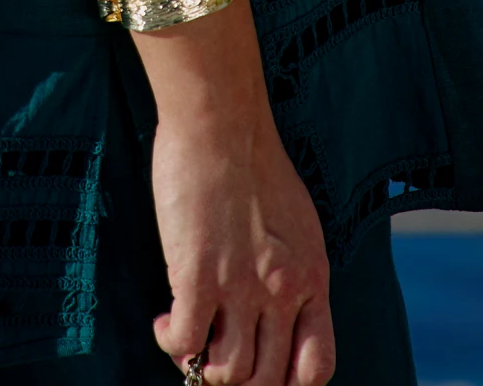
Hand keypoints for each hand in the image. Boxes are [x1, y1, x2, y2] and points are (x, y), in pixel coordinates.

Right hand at [141, 3, 334, 385]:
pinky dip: (172, 342)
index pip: (317, 367)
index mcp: (312, 277)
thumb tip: (273, 304)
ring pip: (226, 372)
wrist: (221, 122)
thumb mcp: (295, 220)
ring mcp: (240, 288)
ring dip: (201, 363)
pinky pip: (185, 342)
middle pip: (266, 379)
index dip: (287, 382)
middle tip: (213, 352)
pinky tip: (166, 320)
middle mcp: (282, 292)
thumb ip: (290, 266)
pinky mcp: (198, 277)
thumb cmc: (253, 159)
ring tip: (188, 336)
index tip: (261, 365)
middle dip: (237, 377)